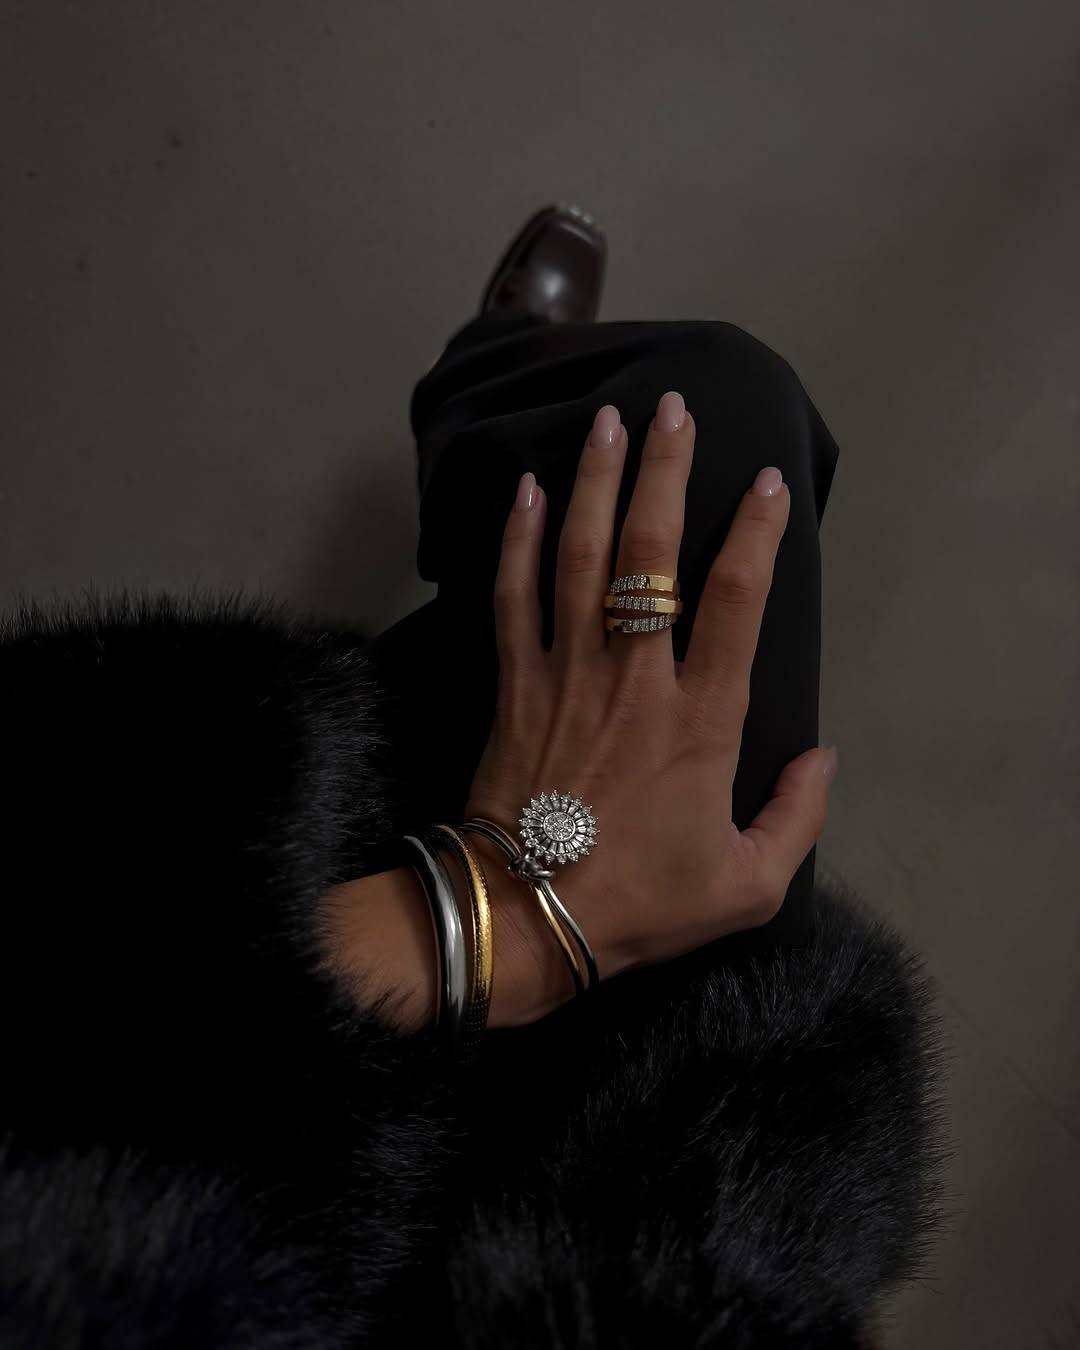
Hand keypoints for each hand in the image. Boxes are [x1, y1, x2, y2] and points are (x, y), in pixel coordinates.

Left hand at [466, 392, 837, 1026]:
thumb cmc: (642, 903)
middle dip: (664, 473)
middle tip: (673, 409)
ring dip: (595, 483)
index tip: (768, 482)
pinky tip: (527, 492)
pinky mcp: (515, 685)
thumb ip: (799, 816)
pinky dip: (519, 541)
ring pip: (580, 558)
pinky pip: (513, 597)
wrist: (528, 921)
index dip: (756, 533)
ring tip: (607, 421)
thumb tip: (825, 757)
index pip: (736, 601)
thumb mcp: (749, 885)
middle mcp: (634, 679)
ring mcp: (566, 674)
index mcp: (700, 720)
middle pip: (649, 555)